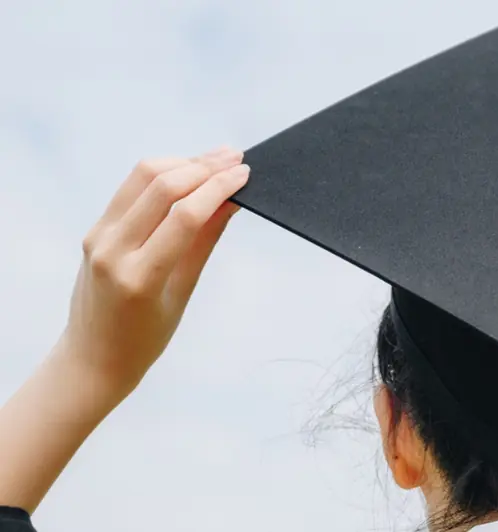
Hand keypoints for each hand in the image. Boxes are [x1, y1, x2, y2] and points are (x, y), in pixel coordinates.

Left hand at [59, 146, 248, 392]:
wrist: (92, 357)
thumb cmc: (146, 338)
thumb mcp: (183, 293)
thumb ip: (205, 241)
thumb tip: (231, 200)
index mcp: (140, 277)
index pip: (185, 216)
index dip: (218, 187)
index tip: (245, 173)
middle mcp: (113, 251)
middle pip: (161, 187)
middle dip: (203, 166)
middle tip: (235, 159)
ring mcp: (98, 237)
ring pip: (142, 177)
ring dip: (182, 162)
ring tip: (215, 160)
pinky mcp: (94, 230)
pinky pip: (130, 189)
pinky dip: (162, 174)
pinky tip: (187, 173)